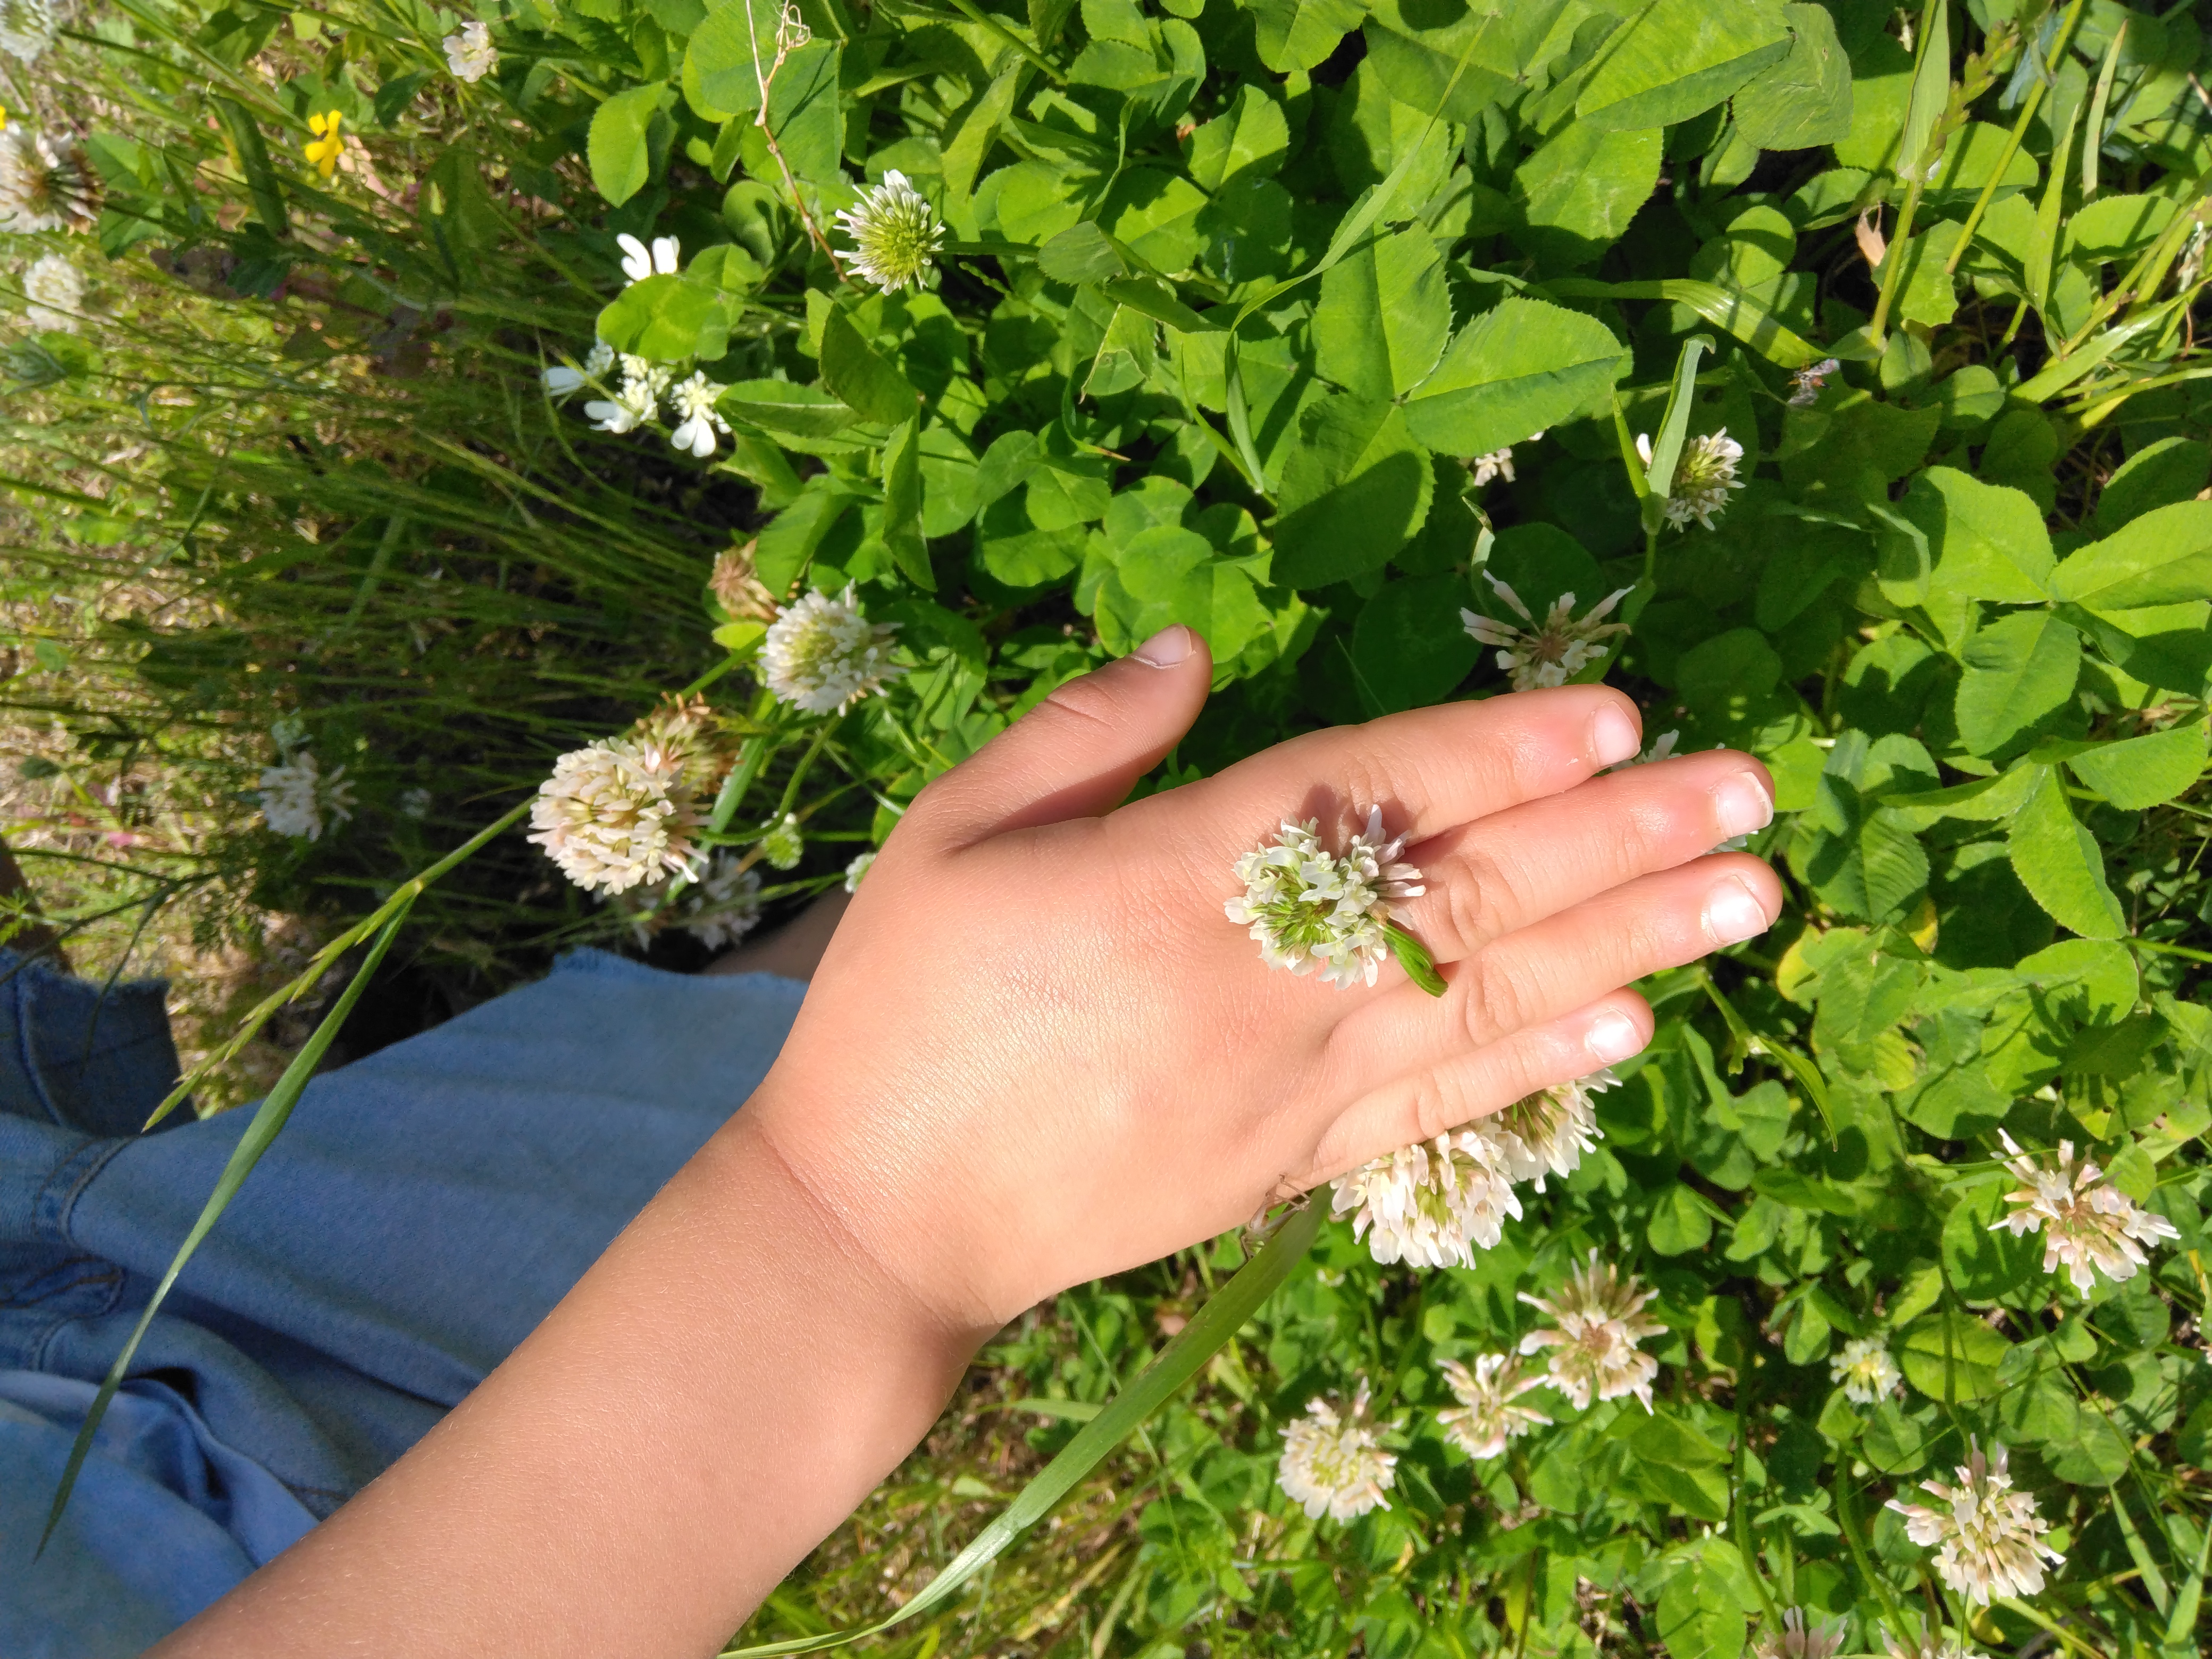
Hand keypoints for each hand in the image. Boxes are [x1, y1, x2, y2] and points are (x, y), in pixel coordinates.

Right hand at [749, 625, 1779, 1336]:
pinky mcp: (1296, 1164)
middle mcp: (1265, 980)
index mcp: (1173, 878)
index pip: (1372, 795)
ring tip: (1750, 899)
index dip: (1501, 750)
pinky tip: (1634, 1026)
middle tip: (1754, 791)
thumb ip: (1079, 733)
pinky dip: (1543, 1063)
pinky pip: (1444, 1105)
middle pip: (1471, 891)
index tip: (1621, 713)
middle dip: (1620, 834)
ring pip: (1490, 996)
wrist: (881, 1220)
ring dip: (1630, 941)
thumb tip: (1197, 651)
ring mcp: (1294, 1084)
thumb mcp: (945, 834)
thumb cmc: (904, 1011)